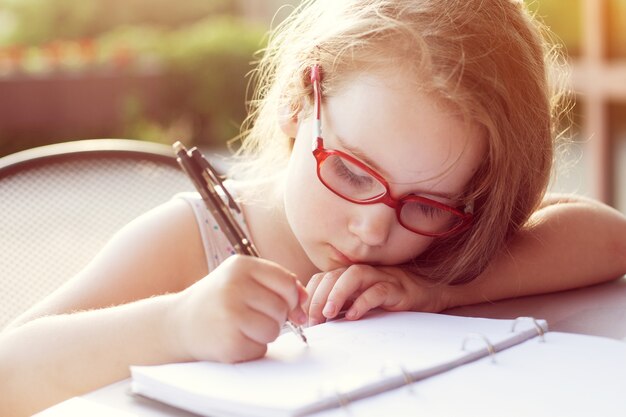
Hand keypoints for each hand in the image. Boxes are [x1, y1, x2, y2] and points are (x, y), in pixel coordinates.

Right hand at [171, 255, 307, 362]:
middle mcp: (233, 287)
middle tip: (252, 316)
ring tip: (242, 327)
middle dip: (275, 316)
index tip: (284, 304)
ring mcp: (229, 315)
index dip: (292, 297)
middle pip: (282, 307)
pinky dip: (252, 348)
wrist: (177, 324)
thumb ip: (277, 283)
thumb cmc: (217, 300)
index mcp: (240, 265)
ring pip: (274, 329)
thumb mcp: (243, 279)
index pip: (286, 282)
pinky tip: (233, 338)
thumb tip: (304, 300)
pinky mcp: (228, 342)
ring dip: (265, 334)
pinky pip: (261, 348)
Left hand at [304, 264, 448, 325]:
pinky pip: (378, 290)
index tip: (304, 316)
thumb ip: (342, 306)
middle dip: (319, 296)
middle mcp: (365, 272)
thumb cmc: (392, 299)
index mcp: (352, 275)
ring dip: (337, 294)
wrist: (430, 294)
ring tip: (328, 314)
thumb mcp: (361, 302)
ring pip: (354, 276)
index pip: (323, 277)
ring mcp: (382, 277)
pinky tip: (353, 316)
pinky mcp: (398, 288)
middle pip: (334, 275)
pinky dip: (363, 302)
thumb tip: (316, 321)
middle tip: (313, 319)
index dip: (311, 294)